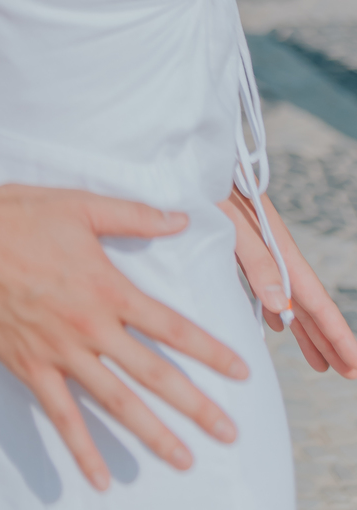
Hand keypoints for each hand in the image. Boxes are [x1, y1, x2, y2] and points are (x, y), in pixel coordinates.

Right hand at [0, 183, 247, 489]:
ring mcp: (60, 350)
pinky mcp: (29, 366)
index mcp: (108, 287)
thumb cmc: (17, 214)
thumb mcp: (80, 205)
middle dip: (196, 405)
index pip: (171, 326)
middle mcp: (91, 326)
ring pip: (116, 401)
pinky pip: (61, 415)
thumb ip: (133, 215)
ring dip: (153, 433)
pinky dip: (81, 449)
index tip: (240, 372)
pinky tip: (101, 478)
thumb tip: (180, 219)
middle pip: (154, 373)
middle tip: (229, 432)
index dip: (209, 350)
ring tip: (185, 459)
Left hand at [221, 184, 356, 376]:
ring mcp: (257, 244)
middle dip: (329, 339)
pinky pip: (266, 284)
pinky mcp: (236, 240)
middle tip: (349, 374)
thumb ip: (253, 257)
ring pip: (288, 296)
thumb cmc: (204, 180)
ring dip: (306, 329)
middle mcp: (272, 247)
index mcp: (276, 245)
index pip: (314, 298)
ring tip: (321, 363)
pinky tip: (279, 324)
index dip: (336, 333)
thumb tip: (280, 306)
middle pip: (307, 302)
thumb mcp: (227, 216)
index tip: (355, 365)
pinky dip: (278, 309)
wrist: (185, 150)